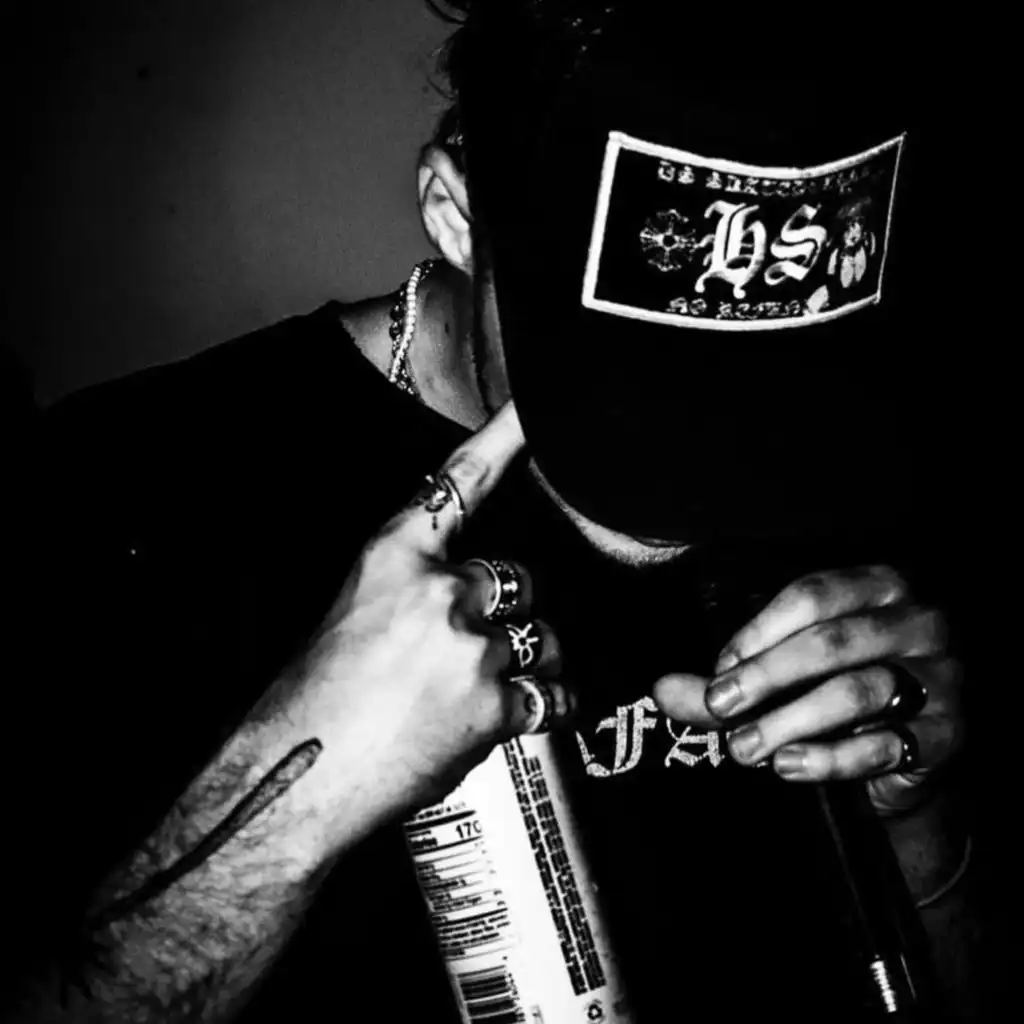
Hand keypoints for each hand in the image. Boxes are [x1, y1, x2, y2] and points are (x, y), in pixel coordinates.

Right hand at [298, 402, 569, 819]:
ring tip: (485, 689)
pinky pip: (552, 695)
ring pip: (545, 638)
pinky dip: (545, 707)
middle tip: (475, 649)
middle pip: (520, 580)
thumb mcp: (352, 612)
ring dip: (531, 660)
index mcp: (393, 558)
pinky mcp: (492, 706)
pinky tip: (514, 717)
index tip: (532, 410)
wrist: (296, 776)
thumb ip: (412, 588)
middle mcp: (438, 593)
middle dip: (510, 613)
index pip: (460, 485)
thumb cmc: (313, 699)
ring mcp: (469, 648)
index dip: (502, 441)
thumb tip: (465, 593)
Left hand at [652, 566, 963, 814]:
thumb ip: (728, 681)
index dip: (758, 634)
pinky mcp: (949, 734)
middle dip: (767, 676)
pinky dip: (830, 758)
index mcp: (877, 587)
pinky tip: (789, 766)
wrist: (901, 764)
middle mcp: (918, 622)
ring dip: (791, 720)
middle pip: (832, 640)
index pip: (811, 596)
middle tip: (720, 706)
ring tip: (745, 747)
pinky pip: (886, 744)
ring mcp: (941, 677)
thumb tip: (660, 689)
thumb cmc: (834, 698)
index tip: (719, 670)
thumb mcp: (781, 682)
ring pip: (858, 690)